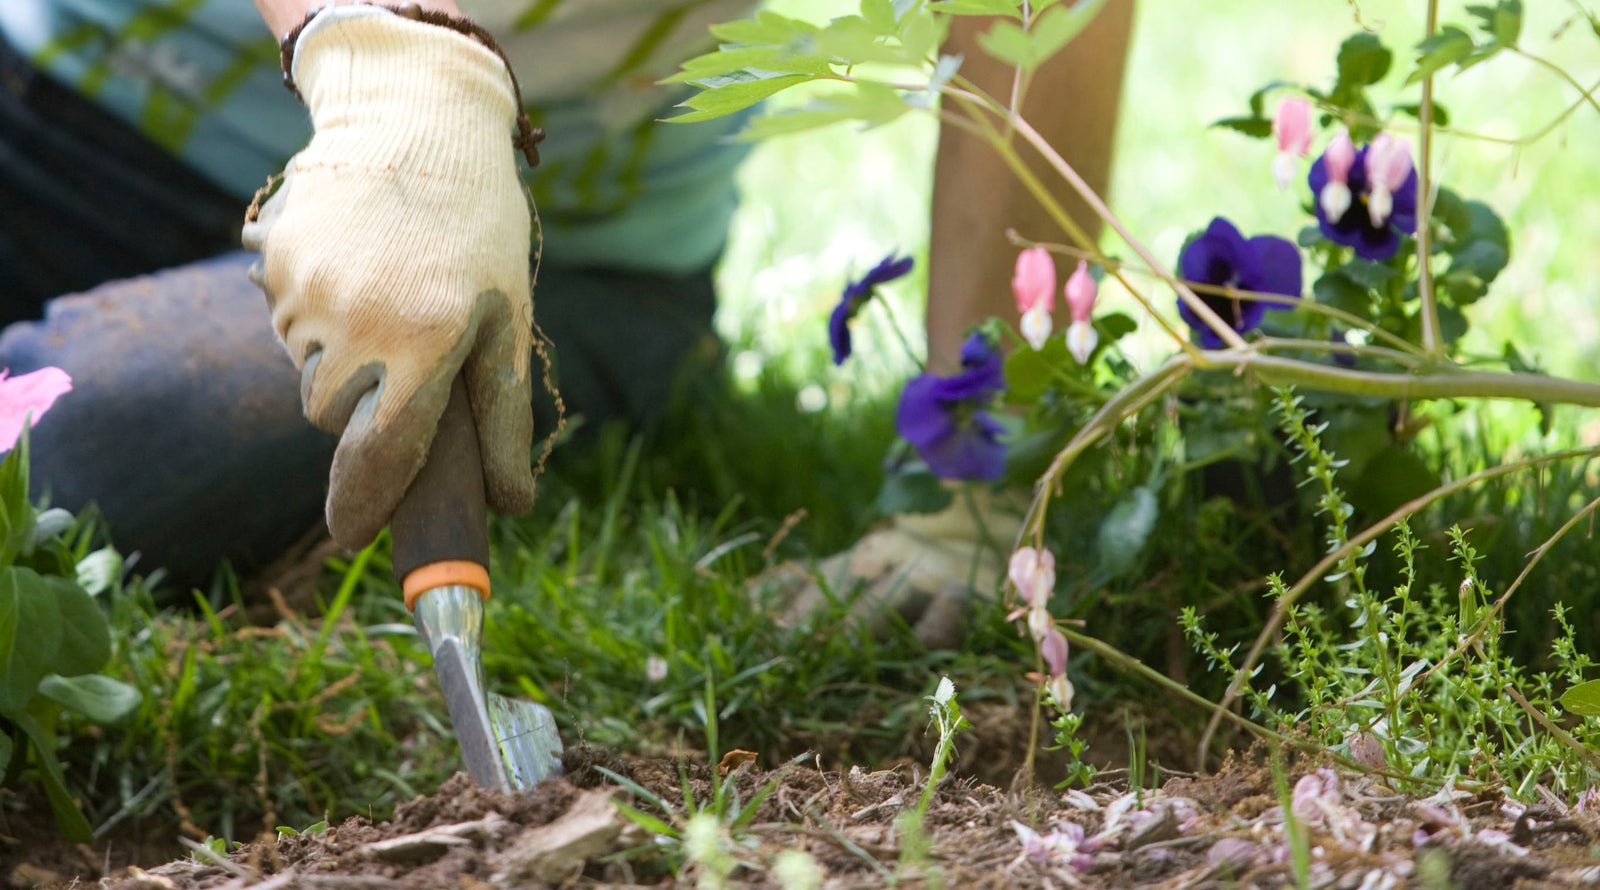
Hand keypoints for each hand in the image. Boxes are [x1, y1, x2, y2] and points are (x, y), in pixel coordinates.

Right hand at [242, 6, 535, 548]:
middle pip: (335, 418)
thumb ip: (504, 417)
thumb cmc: (479, 226)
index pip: (381, 454)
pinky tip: (355, 268)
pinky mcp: (273, 262)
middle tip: (407, 359)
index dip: (364, 504)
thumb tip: (511, 504)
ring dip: (342, 361)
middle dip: (366, 411)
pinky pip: (287, 321)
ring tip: (387, 297)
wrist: (414, 119)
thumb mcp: (509, 318)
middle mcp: (356, 323)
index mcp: (425, 341)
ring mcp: (304, 290)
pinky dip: (317, 314)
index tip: (352, 539)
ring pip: (309, 373)